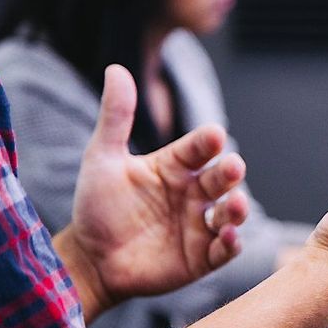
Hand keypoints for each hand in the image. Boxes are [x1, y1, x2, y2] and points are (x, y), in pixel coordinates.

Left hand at [56, 65, 248, 318]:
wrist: (90, 259)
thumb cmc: (97, 206)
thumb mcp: (102, 159)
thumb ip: (115, 117)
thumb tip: (116, 68)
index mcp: (175, 167)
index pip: (198, 149)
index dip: (207, 142)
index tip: (214, 135)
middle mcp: (193, 194)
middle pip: (220, 179)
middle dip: (230, 172)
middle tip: (233, 167)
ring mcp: (200, 226)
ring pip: (230, 213)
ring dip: (237, 209)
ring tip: (235, 205)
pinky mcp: (202, 257)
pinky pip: (224, 250)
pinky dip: (231, 244)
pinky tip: (228, 237)